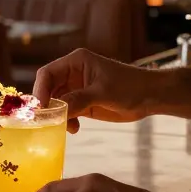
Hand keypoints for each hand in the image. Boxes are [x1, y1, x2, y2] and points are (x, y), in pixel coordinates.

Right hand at [34, 48, 159, 132]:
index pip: (47, 74)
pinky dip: (66, 121)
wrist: (151, 96)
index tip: (40, 110)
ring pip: (56, 103)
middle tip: (46, 123)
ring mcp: (77, 89)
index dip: (40, 91)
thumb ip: (78, 99)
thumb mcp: (103, 93)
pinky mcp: (83, 102)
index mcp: (76, 62)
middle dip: (47, 106)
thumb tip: (55, 110)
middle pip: (48, 89)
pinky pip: (66, 112)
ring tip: (67, 127)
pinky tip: (75, 128)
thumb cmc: (130, 87)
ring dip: (57, 116)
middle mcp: (72, 74)